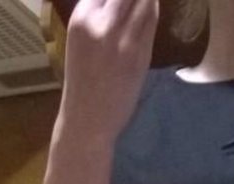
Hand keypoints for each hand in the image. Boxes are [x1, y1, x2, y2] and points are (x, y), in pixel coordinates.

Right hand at [61, 0, 158, 144]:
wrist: (87, 120)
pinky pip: (151, 21)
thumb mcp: (80, 39)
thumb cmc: (82, 81)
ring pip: (144, 0)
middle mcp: (101, 23)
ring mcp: (123, 39)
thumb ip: (97, 15)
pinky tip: (152, 5)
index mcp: (82, 18)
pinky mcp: (140, 54)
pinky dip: (153, 9)